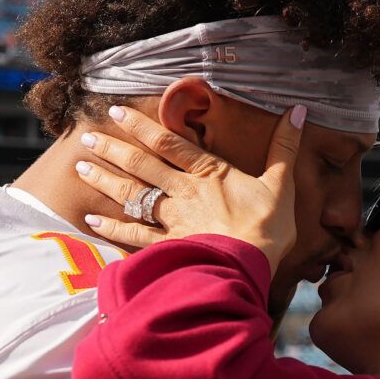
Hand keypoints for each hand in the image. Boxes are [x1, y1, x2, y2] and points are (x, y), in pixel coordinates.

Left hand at [74, 104, 304, 273]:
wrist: (248, 267)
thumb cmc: (267, 228)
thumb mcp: (282, 184)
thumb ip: (285, 148)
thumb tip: (299, 111)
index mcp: (208, 173)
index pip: (168, 142)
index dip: (140, 125)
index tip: (116, 112)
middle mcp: (182, 192)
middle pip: (141, 164)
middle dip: (113, 148)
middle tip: (87, 137)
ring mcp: (171, 221)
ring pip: (132, 194)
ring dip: (105, 180)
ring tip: (80, 166)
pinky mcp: (167, 247)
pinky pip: (133, 235)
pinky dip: (112, 227)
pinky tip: (91, 219)